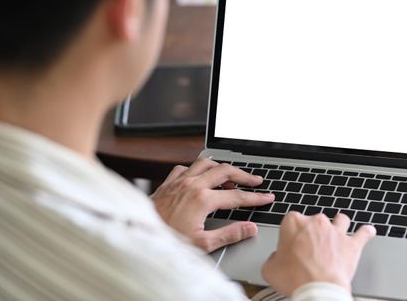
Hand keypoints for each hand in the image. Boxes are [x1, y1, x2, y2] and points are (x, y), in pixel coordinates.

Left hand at [151, 158, 274, 251]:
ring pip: (206, 162)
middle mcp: (192, 185)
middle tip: (255, 181)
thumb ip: (229, 234)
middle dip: (244, 174)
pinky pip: (185, 168)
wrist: (138, 235)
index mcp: (203, 200)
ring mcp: (179, 181)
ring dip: (221, 167)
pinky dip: (196, 169)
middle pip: (225, 171)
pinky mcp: (168, 182)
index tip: (268, 197)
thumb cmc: (168, 241)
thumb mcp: (202, 244)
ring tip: (231, 177)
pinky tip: (200, 177)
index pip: (237, 196)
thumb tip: (250, 228)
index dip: (256, 197)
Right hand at [262, 212, 375, 296]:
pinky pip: (363, 233)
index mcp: (294, 223)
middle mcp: (316, 222)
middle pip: (315, 220)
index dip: (291, 233)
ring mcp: (336, 231)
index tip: (291, 243)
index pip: (291, 220)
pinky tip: (368, 232)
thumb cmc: (294, 277)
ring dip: (339, 225)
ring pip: (340, 220)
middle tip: (311, 247)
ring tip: (338, 232)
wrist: (317, 289)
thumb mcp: (270, 269)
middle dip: (313, 231)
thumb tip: (275, 259)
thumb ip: (272, 258)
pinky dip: (365, 232)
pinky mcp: (352, 244)